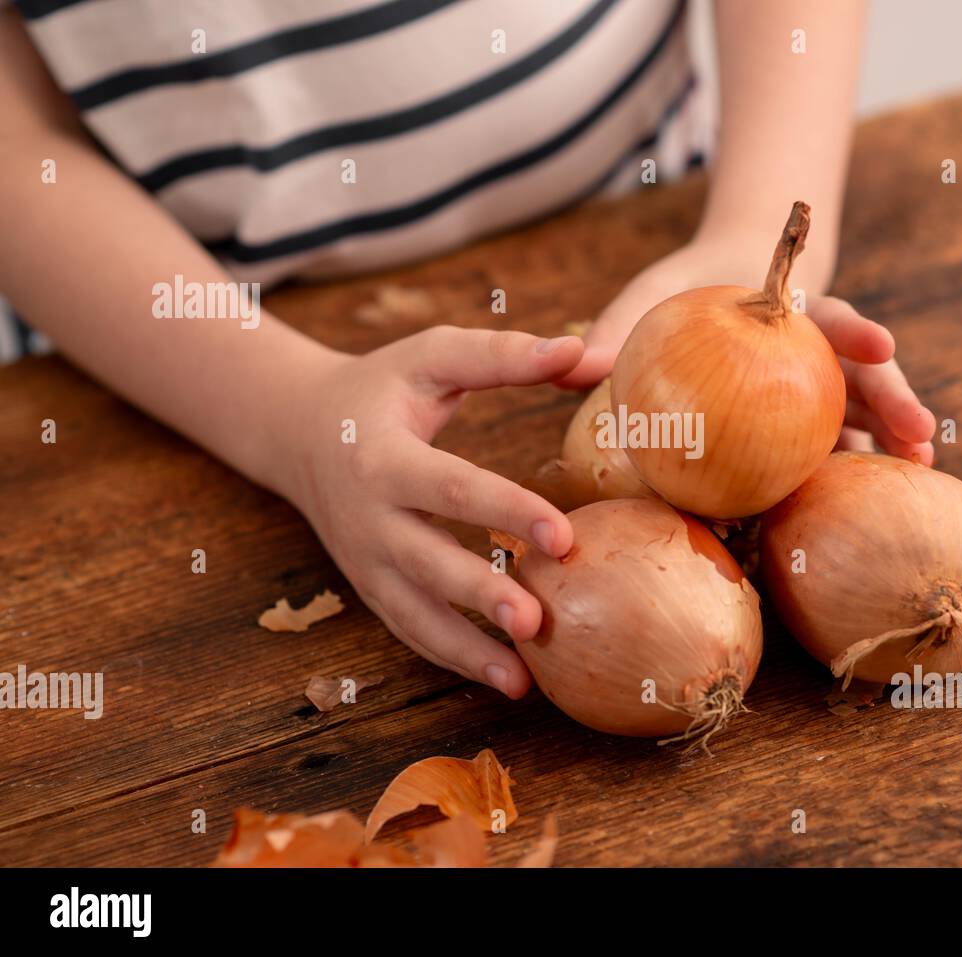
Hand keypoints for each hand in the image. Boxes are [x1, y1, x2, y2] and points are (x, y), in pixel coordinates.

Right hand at [280, 327, 584, 697]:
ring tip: (523, 681)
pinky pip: (411, 631)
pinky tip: (506, 679)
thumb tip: (586, 352)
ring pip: (414, 616)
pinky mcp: (372, 589)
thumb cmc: (382, 388)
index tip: (563, 535)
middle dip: (480, 596)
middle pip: (427, 564)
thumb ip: (503, 356)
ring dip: (467, 652)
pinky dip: (453, 659)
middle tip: (536, 621)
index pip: (452, 488)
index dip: (506, 511)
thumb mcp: (431, 357)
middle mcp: (368, 518)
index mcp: (383, 457)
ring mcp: (366, 562)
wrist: (299, 433)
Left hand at [557, 236, 936, 463]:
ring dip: (893, 446)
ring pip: (865, 417)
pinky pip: (833, 452)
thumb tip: (572, 364)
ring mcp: (819, 389)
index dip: (855, 329)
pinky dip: (852, 479)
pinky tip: (869, 518)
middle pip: (865, 373)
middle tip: (922, 435)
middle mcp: (814, 350)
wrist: (706, 297)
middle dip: (897, 400)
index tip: (879, 343)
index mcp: (788, 310)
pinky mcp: (810, 424)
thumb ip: (616, 329)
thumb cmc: (678, 296)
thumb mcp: (647, 300)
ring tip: (922, 480)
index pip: (829, 315)